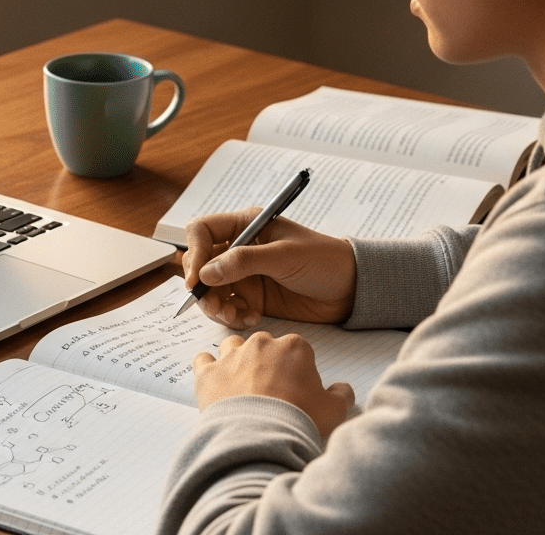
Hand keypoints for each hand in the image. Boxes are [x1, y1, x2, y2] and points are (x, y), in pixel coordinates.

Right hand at [183, 209, 355, 328]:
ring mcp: (245, 275)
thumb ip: (244, 262)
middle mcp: (240, 249)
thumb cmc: (323, 260)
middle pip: (201, 265)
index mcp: (246, 225)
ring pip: (211, 290)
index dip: (194, 253)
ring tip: (235, 316)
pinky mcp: (253, 298)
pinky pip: (228, 308)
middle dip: (203, 288)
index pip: (202, 231)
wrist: (350, 289)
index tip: (197, 279)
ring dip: (216, 306)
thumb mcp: (284, 256)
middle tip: (216, 306)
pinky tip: (252, 319)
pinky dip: (233, 316)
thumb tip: (206, 273)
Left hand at [193, 332, 355, 439]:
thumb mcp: (334, 410)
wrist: (259, 439)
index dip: (297, 370)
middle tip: (269, 391)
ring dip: (236, 359)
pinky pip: (203, 360)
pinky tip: (214, 382)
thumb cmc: (297, 421)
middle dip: (266, 363)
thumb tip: (342, 389)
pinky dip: (207, 368)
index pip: (297, 350)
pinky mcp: (208, 373)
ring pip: (232, 346)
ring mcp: (232, 356)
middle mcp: (261, 344)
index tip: (295, 389)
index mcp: (294, 347)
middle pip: (264, 346)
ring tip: (241, 385)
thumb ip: (341, 395)